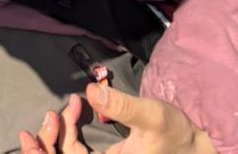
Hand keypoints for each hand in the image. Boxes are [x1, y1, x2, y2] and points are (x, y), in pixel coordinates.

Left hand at [18, 84, 217, 152]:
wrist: (193, 147)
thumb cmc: (175, 134)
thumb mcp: (151, 116)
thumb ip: (122, 105)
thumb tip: (90, 92)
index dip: (49, 149)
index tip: (51, 115)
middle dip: (46, 144)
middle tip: (48, 114)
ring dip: (55, 139)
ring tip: (54, 112)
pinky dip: (68, 136)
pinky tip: (71, 112)